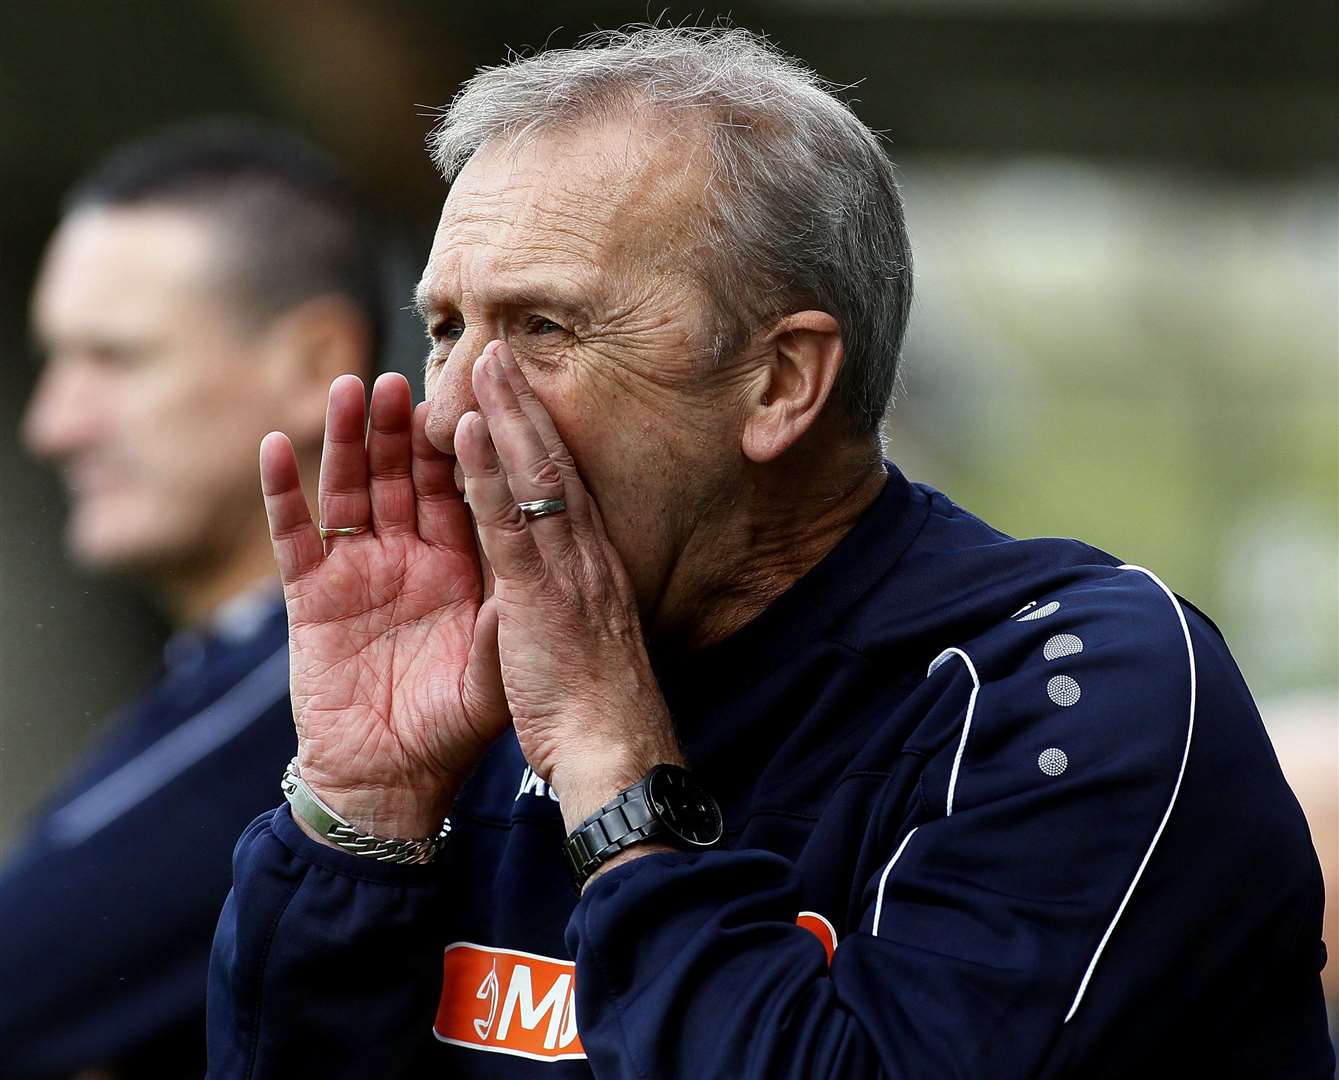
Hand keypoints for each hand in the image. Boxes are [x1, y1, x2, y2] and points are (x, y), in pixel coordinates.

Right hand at [260, 372, 509, 837]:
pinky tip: (277, 447)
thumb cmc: (452, 729)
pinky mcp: (311, 595)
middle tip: (402, 378)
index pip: (462, 491)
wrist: (393, 783)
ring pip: (352, 489)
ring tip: (350, 390)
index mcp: (461, 568)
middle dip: (402, 428)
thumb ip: (509, 618)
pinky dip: (283, 492)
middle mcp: (410, 558)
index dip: (464, 446)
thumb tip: (538, 563)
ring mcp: (359, 571)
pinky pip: (295, 534)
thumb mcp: (493, 671)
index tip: (471, 396)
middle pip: (405, 476)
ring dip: (348, 441)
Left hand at [455, 341, 682, 828]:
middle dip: (524, 403)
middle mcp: (584, 555)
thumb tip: (561, 589)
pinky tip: (471, 428)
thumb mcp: (585, 644)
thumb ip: (571, 605)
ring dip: (508, 414)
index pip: (562, 486)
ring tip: (486, 360)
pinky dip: (490, 471)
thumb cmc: (598, 708)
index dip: (540, 436)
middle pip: (552, 462)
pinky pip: (508, 522)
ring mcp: (565, 569)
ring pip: (536, 476)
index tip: (520, 395)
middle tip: (501, 348)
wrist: (616, 752)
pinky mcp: (540, 594)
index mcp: (590, 567)